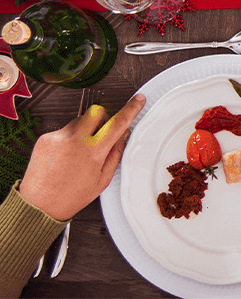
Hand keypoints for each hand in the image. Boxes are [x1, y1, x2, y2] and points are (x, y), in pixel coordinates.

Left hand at [19, 94, 144, 219]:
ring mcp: (58, 137)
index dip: (131, 108)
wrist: (38, 205)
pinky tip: (65, 155)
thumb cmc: (70, 197)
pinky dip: (68, 138)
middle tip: (101, 133)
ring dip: (85, 128)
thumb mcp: (102, 180)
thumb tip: (123, 136)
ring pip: (79, 119)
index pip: (118, 122)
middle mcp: (76, 140)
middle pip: (97, 111)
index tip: (137, 100)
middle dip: (103, 118)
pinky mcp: (45, 138)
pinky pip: (63, 129)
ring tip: (79, 150)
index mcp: (93, 152)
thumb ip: (115, 154)